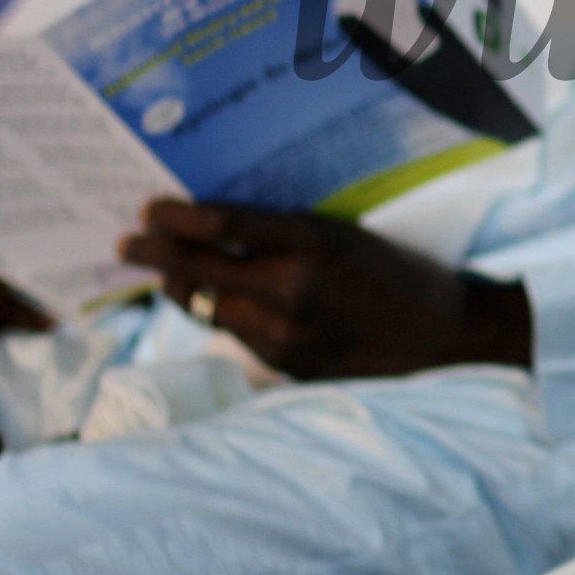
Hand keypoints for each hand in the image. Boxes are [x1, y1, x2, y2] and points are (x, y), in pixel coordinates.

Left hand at [118, 199, 531, 380]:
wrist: (446, 336)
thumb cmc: (399, 274)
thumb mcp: (344, 235)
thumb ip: (283, 234)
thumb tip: (217, 227)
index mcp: (310, 243)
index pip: (218, 225)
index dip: (173, 217)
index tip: (148, 210)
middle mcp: (289, 288)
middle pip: (195, 270)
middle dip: (153, 255)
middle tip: (128, 245)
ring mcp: (283, 333)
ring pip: (205, 308)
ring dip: (181, 288)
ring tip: (170, 275)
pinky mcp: (284, 364)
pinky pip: (235, 334)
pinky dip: (222, 314)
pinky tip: (222, 303)